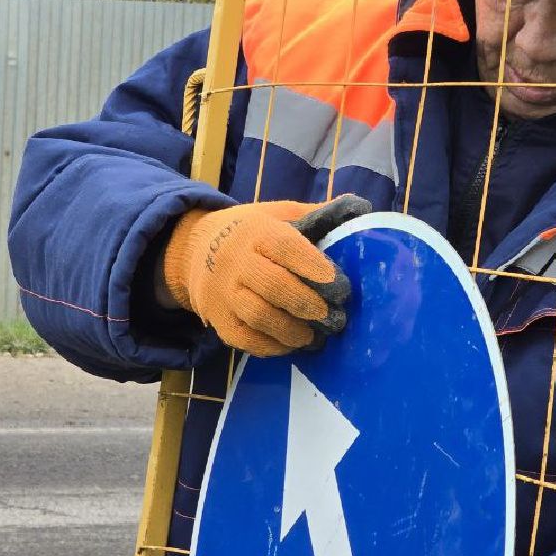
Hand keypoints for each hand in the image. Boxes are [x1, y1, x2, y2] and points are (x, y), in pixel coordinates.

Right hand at [160, 194, 371, 356]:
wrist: (195, 250)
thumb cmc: (251, 232)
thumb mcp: (278, 214)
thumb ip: (314, 215)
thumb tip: (360, 209)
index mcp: (256, 231)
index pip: (283, 246)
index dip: (311, 265)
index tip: (337, 283)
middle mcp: (236, 261)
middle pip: (272, 285)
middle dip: (306, 303)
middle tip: (333, 316)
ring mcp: (224, 293)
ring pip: (257, 315)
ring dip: (291, 330)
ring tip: (315, 337)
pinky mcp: (218, 319)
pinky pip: (243, 338)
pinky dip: (270, 346)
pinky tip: (291, 345)